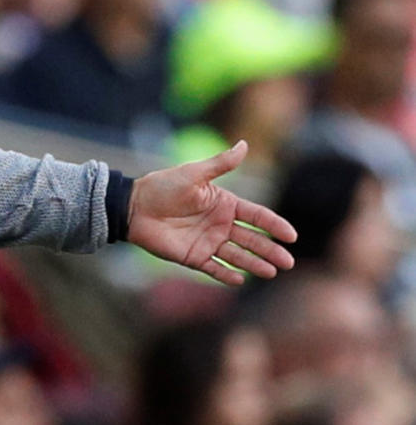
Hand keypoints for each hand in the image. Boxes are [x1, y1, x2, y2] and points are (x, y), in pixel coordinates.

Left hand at [128, 140, 296, 284]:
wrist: (133, 207)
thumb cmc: (162, 187)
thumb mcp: (193, 174)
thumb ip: (220, 164)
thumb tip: (245, 144)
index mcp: (225, 204)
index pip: (257, 216)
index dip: (275, 226)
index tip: (292, 236)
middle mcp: (220, 225)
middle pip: (252, 239)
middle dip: (271, 251)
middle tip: (288, 263)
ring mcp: (208, 242)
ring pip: (237, 256)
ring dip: (254, 264)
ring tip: (271, 272)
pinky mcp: (193, 257)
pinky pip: (214, 269)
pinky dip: (226, 275)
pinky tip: (240, 280)